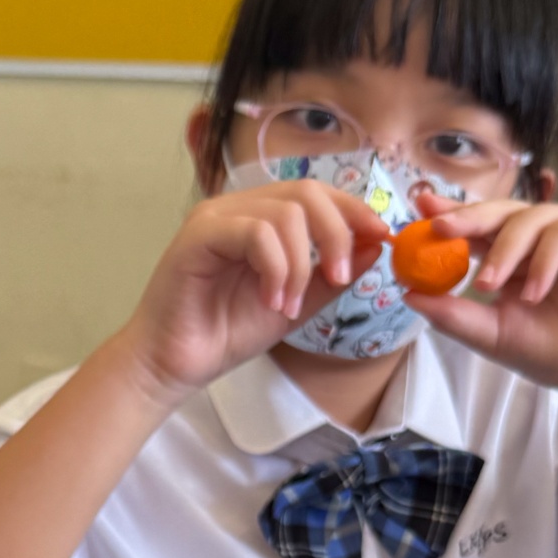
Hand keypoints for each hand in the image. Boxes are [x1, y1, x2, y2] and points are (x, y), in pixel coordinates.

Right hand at [121, 182, 390, 393]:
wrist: (174, 364)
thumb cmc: (225, 333)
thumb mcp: (295, 304)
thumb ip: (330, 276)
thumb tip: (375, 244)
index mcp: (260, 218)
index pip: (317, 194)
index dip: (355, 210)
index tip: (383, 237)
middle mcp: (238, 208)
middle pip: (307, 192)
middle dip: (337, 233)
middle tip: (341, 279)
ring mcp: (216, 217)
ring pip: (285, 213)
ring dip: (301, 265)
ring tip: (288, 305)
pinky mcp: (198, 234)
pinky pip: (255, 233)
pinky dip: (275, 269)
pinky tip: (270, 301)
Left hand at [404, 199, 557, 396]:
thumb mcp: (495, 336)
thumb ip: (455, 316)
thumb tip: (409, 295)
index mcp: (513, 254)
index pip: (476, 227)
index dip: (449, 215)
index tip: (419, 210)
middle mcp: (542, 235)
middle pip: (499, 212)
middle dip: (467, 218)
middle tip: (441, 229)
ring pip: (531, 219)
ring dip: (506, 252)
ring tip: (490, 287)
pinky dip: (546, 259)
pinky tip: (536, 292)